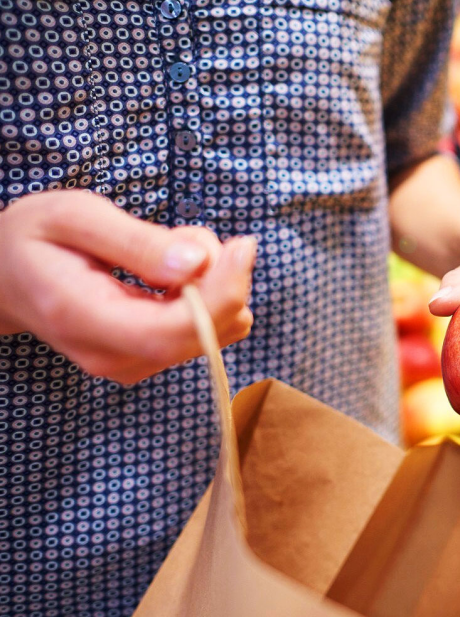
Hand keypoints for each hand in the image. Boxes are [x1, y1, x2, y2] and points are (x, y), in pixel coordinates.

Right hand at [0, 190, 255, 383]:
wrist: (6, 275)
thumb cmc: (35, 238)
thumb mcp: (74, 216)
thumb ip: (135, 242)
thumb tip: (196, 264)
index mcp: (82, 318)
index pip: (169, 330)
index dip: (220, 294)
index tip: (242, 248)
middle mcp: (111, 356)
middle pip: (202, 334)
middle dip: (221, 280)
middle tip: (189, 235)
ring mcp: (133, 363)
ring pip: (215, 331)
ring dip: (213, 282)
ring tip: (166, 247)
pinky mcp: (151, 357)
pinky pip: (207, 329)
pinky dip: (206, 293)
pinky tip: (172, 269)